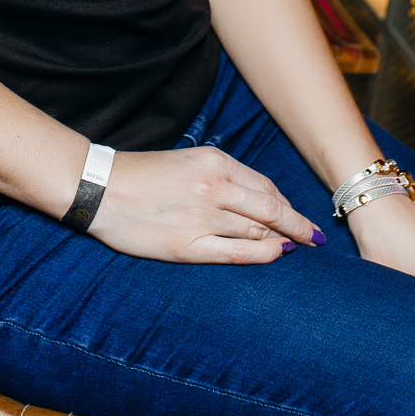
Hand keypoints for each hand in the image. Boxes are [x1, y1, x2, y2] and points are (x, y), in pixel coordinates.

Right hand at [90, 146, 323, 262]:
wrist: (99, 188)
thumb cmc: (141, 174)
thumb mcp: (186, 160)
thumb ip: (220, 176)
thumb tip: (256, 198)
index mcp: (213, 161)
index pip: (264, 185)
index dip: (285, 203)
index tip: (297, 214)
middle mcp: (213, 187)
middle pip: (270, 208)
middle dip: (297, 224)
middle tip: (315, 237)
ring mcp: (202, 217)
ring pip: (257, 230)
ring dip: (282, 240)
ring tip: (297, 249)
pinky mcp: (188, 245)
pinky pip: (237, 253)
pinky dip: (262, 254)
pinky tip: (277, 256)